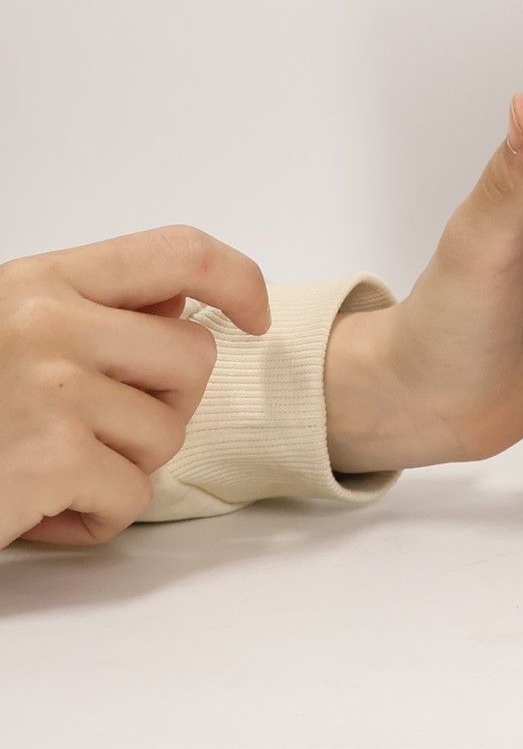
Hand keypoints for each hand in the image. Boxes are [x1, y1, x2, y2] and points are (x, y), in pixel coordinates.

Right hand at [0, 228, 269, 547]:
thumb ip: (93, 311)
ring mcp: (51, 390)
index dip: (237, 279)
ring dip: (123, 467)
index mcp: (43, 280)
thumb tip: (186, 309)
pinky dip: (97, 517)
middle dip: (165, 405)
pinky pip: (133, 497)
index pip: (178, 251)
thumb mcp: (14, 329)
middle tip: (98, 429)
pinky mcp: (48, 460)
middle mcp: (49, 323)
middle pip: (192, 359)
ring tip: (53, 467)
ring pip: (167, 434)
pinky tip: (41, 510)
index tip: (251, 317)